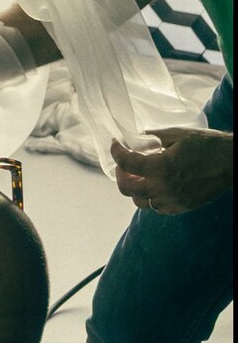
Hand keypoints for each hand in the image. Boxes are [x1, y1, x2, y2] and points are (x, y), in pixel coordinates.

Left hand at [110, 128, 233, 214]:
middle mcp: (163, 188)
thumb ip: (152, 136)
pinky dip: (150, 197)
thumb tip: (134, 137)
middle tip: (124, 164)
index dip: (116, 151)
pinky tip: (154, 185)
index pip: (125, 163)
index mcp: (161, 167)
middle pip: (126, 187)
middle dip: (120, 174)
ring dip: (134, 188)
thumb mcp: (177, 134)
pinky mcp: (182, 207)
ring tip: (138, 175)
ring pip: (139, 201)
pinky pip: (156, 207)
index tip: (116, 144)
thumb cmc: (208, 145)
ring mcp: (172, 200)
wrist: (233, 163)